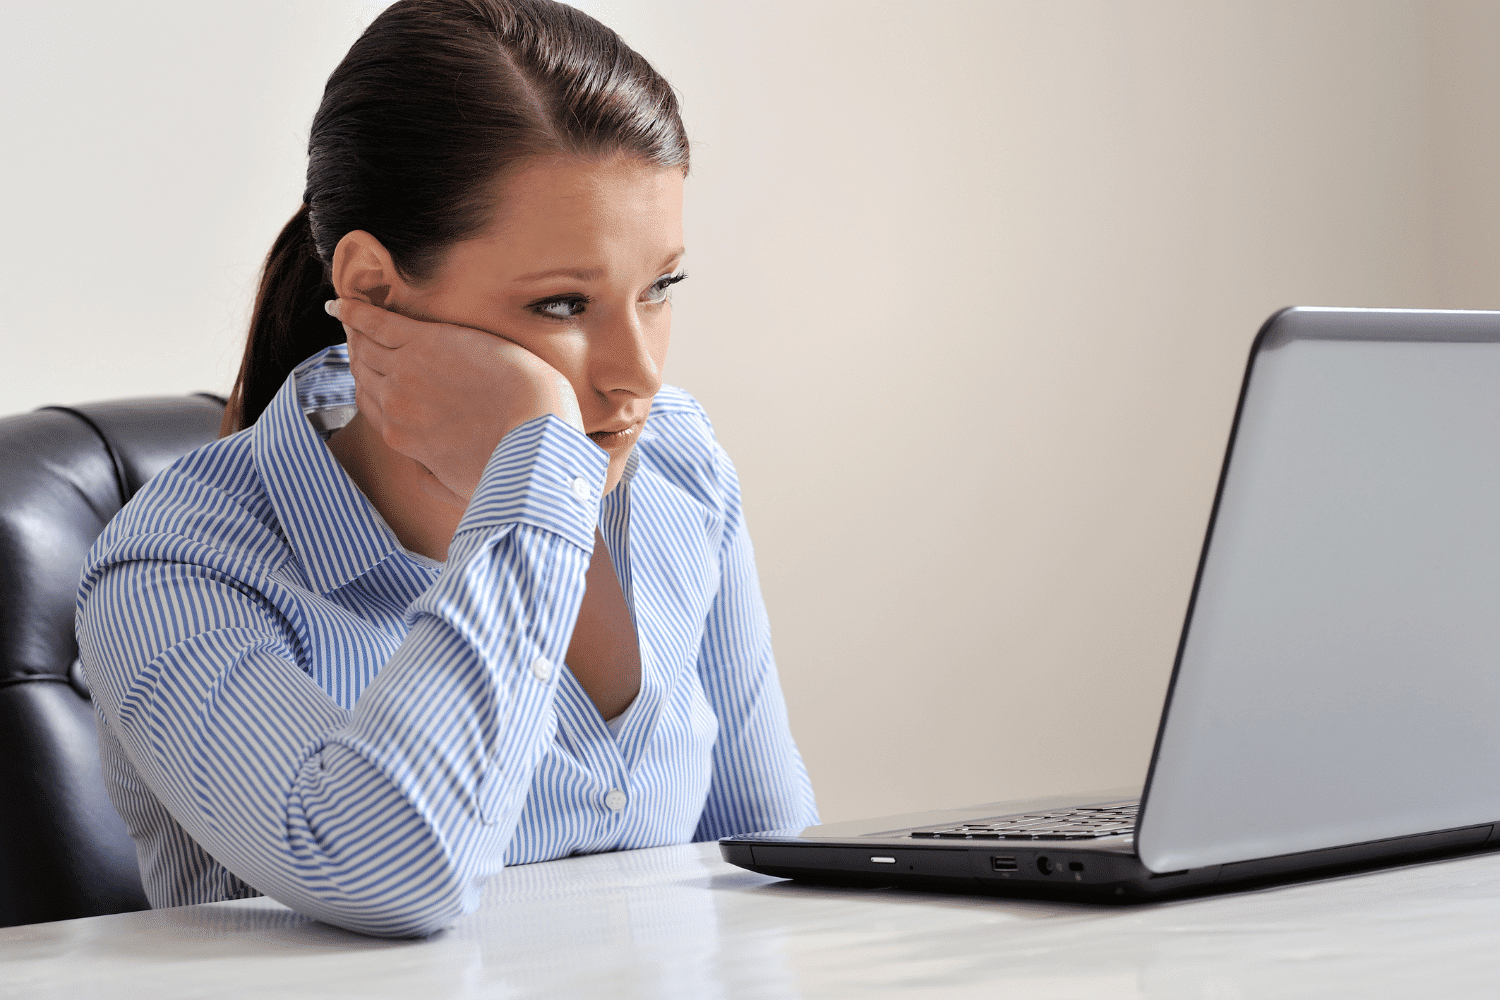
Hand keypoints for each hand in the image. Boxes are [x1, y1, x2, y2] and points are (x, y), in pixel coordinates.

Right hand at [330, 298, 583, 505]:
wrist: (535, 434)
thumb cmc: (511, 464)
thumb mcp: (463, 487)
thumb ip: (434, 480)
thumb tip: (419, 469)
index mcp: (403, 438)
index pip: (372, 405)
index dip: (370, 385)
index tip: (369, 370)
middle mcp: (395, 405)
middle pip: (365, 373)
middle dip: (360, 355)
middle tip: (358, 335)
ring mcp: (406, 372)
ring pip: (366, 347)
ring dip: (355, 331)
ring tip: (350, 315)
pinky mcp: (426, 342)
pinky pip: (378, 323)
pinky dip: (357, 312)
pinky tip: (345, 302)